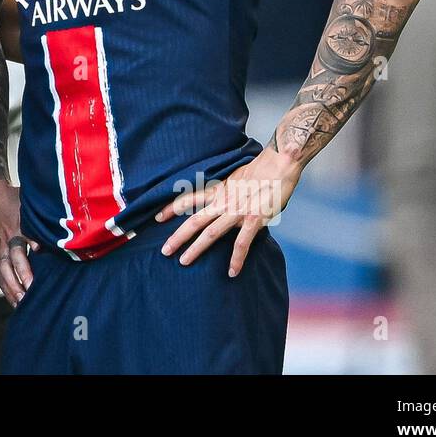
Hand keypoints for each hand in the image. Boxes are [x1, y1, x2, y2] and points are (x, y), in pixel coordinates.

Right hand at [0, 179, 34, 305]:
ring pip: (1, 272)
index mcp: (14, 230)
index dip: (25, 269)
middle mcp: (4, 242)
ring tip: (20, 306)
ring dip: (10, 290)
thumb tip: (48, 243)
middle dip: (16, 285)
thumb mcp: (28, 207)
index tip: (33, 283)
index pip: (18, 253)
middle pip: (7, 267)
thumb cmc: (13, 200)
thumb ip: (38, 225)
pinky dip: (5, 287)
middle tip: (26, 300)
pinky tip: (13, 300)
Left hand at [156, 147, 301, 276]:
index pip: (189, 199)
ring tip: (183, 262)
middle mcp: (223, 201)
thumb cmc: (261, 170)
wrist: (278, 164)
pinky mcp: (253, 219)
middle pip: (194, 220)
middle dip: (178, 236)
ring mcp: (237, 211)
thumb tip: (220, 201)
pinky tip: (232, 272)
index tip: (157, 217)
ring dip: (196, 248)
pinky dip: (236, 259)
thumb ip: (226, 192)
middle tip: (164, 250)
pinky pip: (242, 243)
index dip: (172, 208)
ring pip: (210, 233)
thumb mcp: (235, 178)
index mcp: (218, 190)